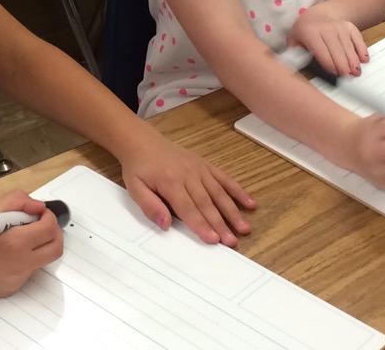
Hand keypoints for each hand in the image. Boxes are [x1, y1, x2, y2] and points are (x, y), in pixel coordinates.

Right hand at [0, 189, 63, 297]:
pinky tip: (3, 254)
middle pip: (55, 249)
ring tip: (16, 238)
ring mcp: (16, 280)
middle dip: (53, 233)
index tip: (40, 213)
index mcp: (16, 243)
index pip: (50, 229)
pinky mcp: (9, 289)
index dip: (49, 217)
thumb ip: (19, 201)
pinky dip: (22, 260)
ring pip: (40, 261)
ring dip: (36, 247)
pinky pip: (26, 272)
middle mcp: (20, 265)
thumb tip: (38, 207)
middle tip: (41, 225)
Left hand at [118, 133, 254, 246]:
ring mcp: (200, 169)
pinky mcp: (206, 165)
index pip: (188, 208)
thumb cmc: (139, 168)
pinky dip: (238, 191)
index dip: (201, 225)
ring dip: (233, 211)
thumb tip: (165, 224)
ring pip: (219, 193)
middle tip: (232, 241)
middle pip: (207, 203)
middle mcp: (189, 174)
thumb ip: (150, 206)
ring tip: (244, 228)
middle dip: (221, 224)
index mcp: (170, 182)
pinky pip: (224, 178)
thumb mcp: (135, 188)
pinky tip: (250, 203)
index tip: (213, 240)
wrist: (143, 142)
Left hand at [290, 11, 368, 76]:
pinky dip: (362, 50)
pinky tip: (364, 60)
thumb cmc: (304, 32)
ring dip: (353, 62)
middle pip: (338, 52)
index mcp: (310, 33)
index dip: (330, 66)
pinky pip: (357, 39)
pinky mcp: (349, 27)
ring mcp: (339, 27)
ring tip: (356, 73)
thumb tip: (298, 65)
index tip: (334, 75)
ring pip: (348, 48)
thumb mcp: (293, 40)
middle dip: (343, 67)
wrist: (316, 15)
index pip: (322, 53)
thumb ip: (295, 53)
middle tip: (347, 78)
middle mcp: (326, 28)